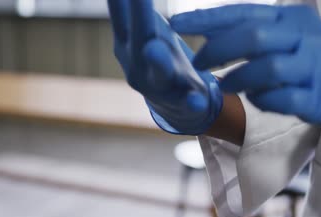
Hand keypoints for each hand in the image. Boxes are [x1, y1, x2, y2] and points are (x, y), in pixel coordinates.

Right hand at [107, 0, 221, 134]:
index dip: (121, 0)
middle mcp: (136, 66)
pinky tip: (199, 101)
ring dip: (158, 63)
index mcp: (128, 44)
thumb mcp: (141, 29)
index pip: (124, 16)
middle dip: (137, 17)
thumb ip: (128, 8)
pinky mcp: (181, 103)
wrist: (169, 100)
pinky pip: (187, 102)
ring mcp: (157, 87)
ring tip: (154, 49)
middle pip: (138, 38)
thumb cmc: (155, 54)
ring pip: (158, 73)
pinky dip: (192, 102)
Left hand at [170, 4, 320, 131]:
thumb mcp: (289, 34)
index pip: (242, 12)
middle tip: (197, 63)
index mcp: (289, 18)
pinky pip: (280, 99)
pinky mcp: (316, 98)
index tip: (176, 23)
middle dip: (216, 50)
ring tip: (223, 86)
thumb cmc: (317, 59)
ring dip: (237, 78)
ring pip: (265, 68)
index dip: (206, 19)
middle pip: (251, 37)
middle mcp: (301, 38)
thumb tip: (210, 32)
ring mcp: (311, 68)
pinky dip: (261, 100)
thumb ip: (254, 31)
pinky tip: (256, 99)